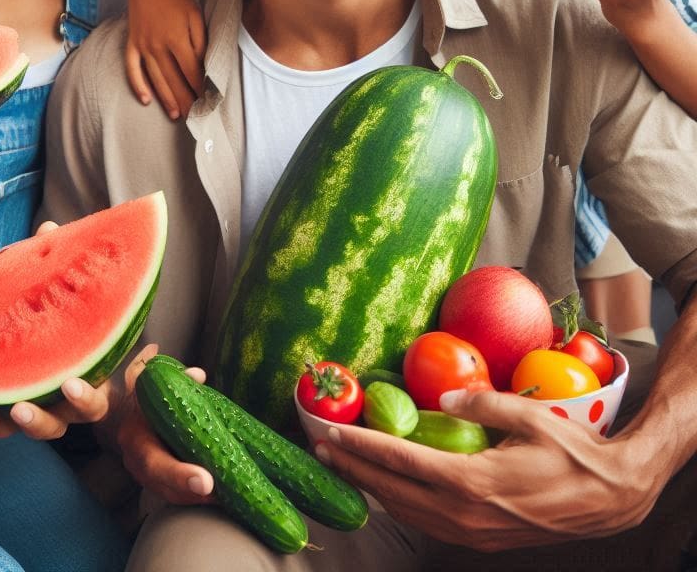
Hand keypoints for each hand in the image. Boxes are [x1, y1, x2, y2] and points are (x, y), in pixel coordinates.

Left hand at [0, 219, 120, 439]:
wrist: (57, 337)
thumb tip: (48, 227)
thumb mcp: (63, 291)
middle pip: (56, 426)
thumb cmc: (68, 315)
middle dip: (39, 419)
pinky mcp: (7, 410)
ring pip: (18, 429)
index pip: (95, 402)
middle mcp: (63, 405)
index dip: (85, 397)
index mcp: (88, 380)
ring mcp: (34, 410)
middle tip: (20, 406)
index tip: (70, 381)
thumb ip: (59, 266)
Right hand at [117, 345, 214, 504]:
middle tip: (220, 492)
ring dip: (199, 498)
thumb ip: (176, 379)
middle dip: (192, 492)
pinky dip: (197, 497)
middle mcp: (134, 460)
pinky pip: (175, 495)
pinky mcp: (155, 483)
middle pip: (162, 485)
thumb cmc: (147, 397)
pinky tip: (221, 493)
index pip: (153, 460)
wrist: (126, 412)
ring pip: (170, 494)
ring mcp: (143, 476)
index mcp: (134, 435)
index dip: (178, 474)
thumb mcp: (156, 385)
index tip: (206, 481)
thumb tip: (197, 376)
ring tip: (228, 493)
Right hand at [125, 0, 206, 120]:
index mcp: (177, 38)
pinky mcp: (131, 43)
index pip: (191, 71)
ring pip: (156, 78)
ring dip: (166, 98)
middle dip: (185, 100)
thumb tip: (203, 64)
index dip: (199, 88)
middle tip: (195, 118)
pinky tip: (146, 100)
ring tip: (177, 114)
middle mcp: (158, 45)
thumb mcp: (195, 13)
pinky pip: (133, 69)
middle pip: (174, 79)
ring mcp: (142, 45)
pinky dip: (138, 86)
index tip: (208, 102)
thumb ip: (200, 40)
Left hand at [313, 387, 658, 550]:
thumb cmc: (572, 453)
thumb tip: (441, 393)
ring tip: (343, 462)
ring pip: (405, 510)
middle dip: (352, 466)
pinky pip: (425, 520)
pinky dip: (398, 500)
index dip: (361, 446)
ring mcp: (471, 532)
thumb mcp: (528, 418)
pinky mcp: (479, 538)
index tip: (330, 432)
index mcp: (472, 482)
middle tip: (320, 445)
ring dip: (371, 485)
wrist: (610, 500)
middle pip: (392, 490)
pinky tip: (386, 484)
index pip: (401, 462)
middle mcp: (464, 513)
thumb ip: (481, 403)